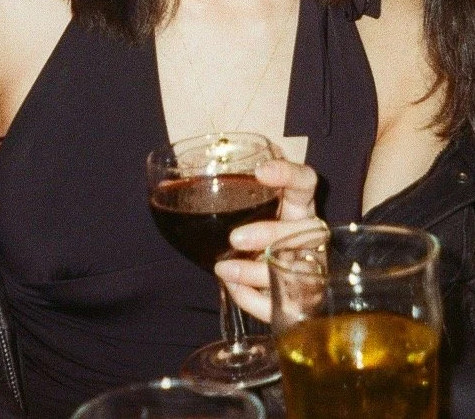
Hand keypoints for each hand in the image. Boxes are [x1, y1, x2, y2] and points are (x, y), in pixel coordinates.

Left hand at [217, 157, 320, 322]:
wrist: (266, 281)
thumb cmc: (253, 239)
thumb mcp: (245, 216)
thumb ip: (225, 201)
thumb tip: (164, 186)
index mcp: (298, 208)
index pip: (306, 182)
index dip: (289, 174)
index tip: (260, 171)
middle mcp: (309, 237)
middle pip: (306, 230)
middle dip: (271, 234)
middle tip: (235, 239)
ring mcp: (310, 270)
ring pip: (297, 271)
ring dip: (257, 271)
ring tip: (224, 270)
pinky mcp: (300, 301)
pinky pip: (282, 304)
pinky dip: (255, 299)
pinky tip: (233, 289)